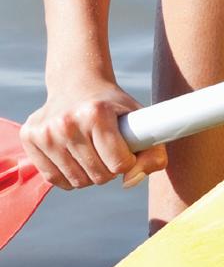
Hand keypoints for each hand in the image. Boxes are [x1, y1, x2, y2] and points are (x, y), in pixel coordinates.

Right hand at [22, 72, 164, 191]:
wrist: (77, 83)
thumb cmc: (113, 106)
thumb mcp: (140, 120)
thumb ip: (152, 153)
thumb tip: (129, 183)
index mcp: (96, 114)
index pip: (120, 164)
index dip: (129, 162)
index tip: (127, 149)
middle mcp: (67, 122)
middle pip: (98, 176)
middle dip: (109, 170)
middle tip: (108, 150)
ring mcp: (45, 131)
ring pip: (76, 182)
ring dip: (89, 175)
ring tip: (92, 153)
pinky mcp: (29, 138)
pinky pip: (53, 179)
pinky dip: (68, 177)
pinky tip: (74, 157)